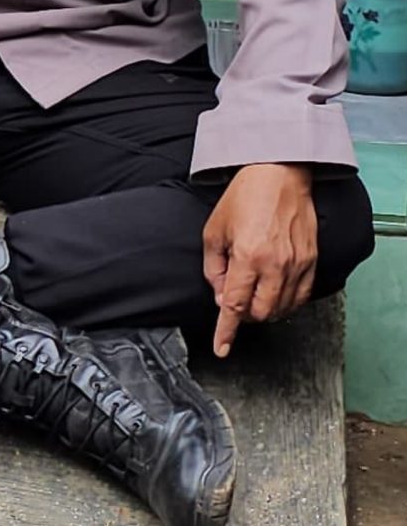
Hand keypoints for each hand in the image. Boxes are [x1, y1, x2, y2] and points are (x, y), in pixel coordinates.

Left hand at [203, 162, 316, 356]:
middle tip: (234, 302)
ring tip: (252, 294)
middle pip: (260, 312)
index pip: (235, 305)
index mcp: (247, 257)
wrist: (279, 176)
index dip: (226, 331)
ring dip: (264, 310)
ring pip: (282, 308)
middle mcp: (276, 264)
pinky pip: (301, 296)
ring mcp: (298, 264)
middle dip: (244, 315)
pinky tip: (274, 293)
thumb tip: (221, 298)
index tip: (222, 349)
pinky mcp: (312, 261)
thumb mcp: (214, 232)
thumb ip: (213, 269)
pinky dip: (285, 302)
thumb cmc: (243, 199)